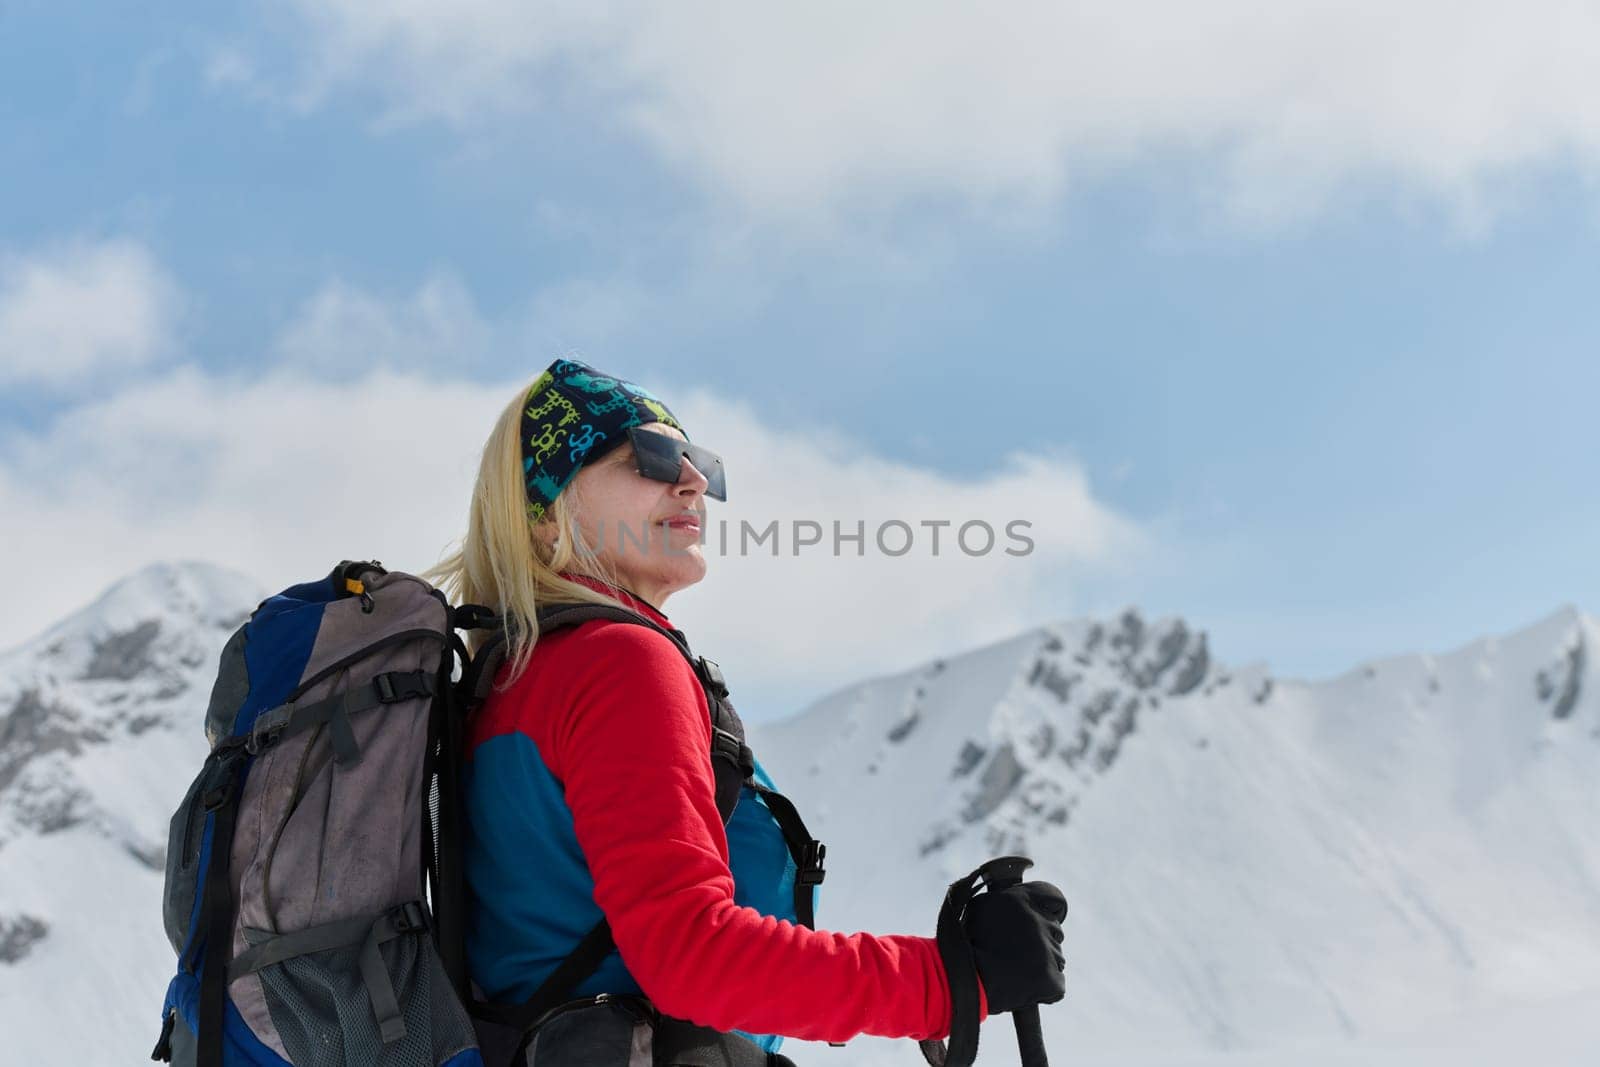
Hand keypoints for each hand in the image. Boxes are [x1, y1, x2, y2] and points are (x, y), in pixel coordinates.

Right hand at [962, 881, 1066, 1014]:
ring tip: (1014, 971)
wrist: (963, 981)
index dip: (1052, 910)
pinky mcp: (1051, 977)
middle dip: (1041, 941)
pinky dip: (1044, 988)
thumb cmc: (966, 943)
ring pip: (1055, 957)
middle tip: (1017, 952)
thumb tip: (1019, 886)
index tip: (1044, 919)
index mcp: (1023, 899)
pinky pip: (1056, 983)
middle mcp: (1039, 920)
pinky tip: (1022, 987)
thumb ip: (1004, 895)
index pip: (1055, 899)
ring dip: (1042, 964)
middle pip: (1054, 931)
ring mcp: (1048, 950)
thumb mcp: (979, 906)